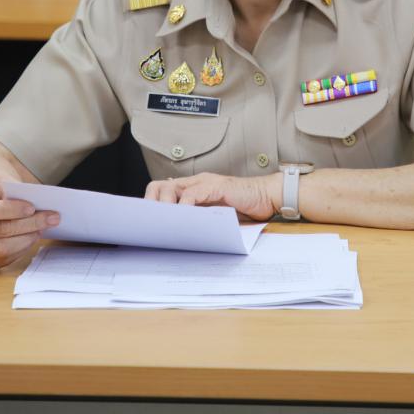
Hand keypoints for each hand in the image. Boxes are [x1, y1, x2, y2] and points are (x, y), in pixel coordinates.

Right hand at [0, 174, 59, 270]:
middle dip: (29, 224)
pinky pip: (2, 261)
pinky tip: (31, 237)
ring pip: (2, 249)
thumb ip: (6, 185)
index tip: (32, 207)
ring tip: (43, 228)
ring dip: (27, 239)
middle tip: (51, 217)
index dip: (11, 210)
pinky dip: (21, 250)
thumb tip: (26, 197)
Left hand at [144, 172, 279, 221]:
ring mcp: (204, 183)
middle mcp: (195, 182)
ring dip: (164, 208)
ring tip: (164, 224)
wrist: (267, 196)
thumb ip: (197, 216)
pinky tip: (182, 220)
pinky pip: (192, 195)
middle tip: (151, 225)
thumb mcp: (214, 214)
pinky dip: (184, 207)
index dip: (150, 204)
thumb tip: (176, 230)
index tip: (145, 224)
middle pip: (159, 186)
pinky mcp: (216, 187)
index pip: (161, 189)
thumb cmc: (244, 207)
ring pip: (171, 189)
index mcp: (192, 188)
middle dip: (150, 206)